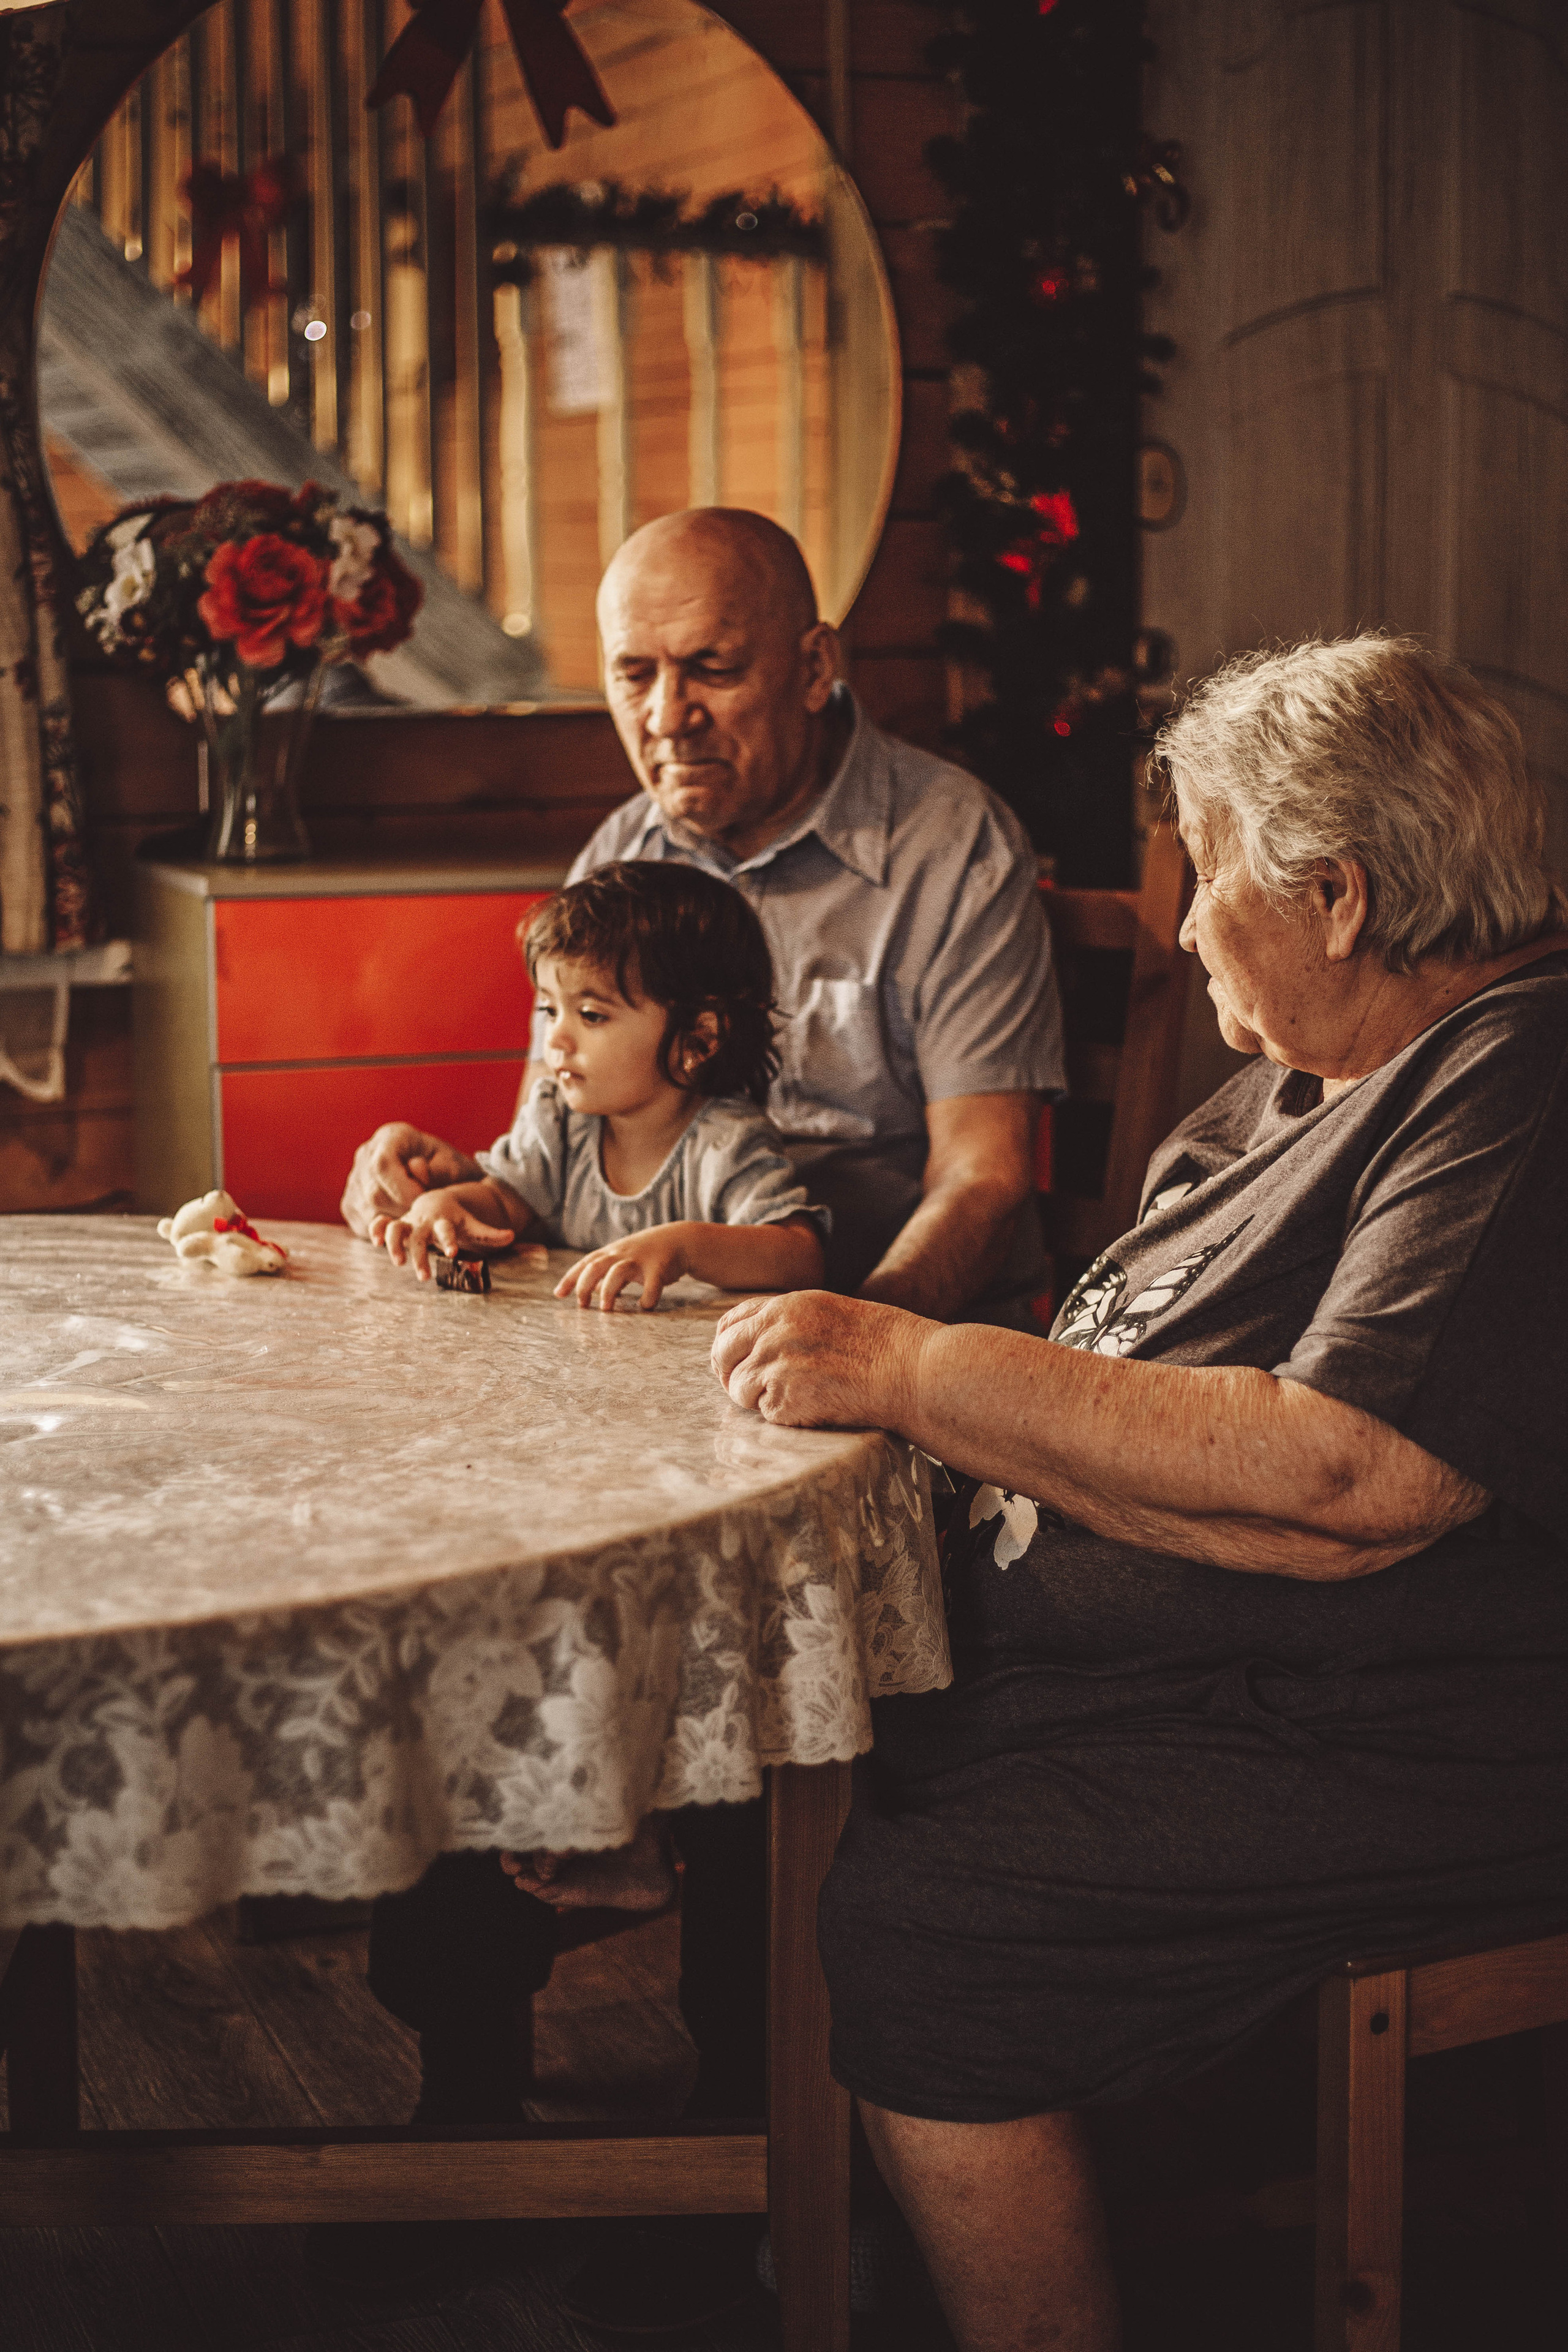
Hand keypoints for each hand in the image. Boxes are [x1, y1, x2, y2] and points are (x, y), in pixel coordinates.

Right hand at [339, 1122, 478, 1238]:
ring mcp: (355, 1178)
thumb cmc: (446, 1170)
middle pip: (374, 1191)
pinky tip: (403, 1223)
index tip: (423, 1202)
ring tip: (416, 1219)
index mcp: (392, 1136)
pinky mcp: (351, 1201)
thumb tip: (416, 1168)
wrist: (435, 1175)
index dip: (402, 1189)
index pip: (383, 1164)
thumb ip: (439, 1170)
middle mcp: (366, 1154)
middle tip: (423, 1216)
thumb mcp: (453, 1166)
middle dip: (402, 1210)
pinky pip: (364, 1221)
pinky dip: (385, 1229)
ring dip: (395, 1222)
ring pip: (368, 1210)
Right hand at [373, 1186, 526, 1281]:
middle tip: (423, 1277)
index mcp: (444, 1221)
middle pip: (419, 1238)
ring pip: (397, 1230)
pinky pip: (382, 1224)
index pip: (446, 1231)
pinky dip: (376, 1229)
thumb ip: (489, 1233)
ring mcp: (409, 1223)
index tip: (453, 1252)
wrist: (437, 1200)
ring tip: (397, 1263)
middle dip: (419, 1256)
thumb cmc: (456, 1218)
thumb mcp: (472, 1225)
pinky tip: (373, 1241)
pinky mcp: (397, 1225)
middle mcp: (424, 1222)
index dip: (449, 1240)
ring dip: (395, 1245)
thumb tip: (511, 1236)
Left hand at [555, 1222, 692, 1311]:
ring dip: (609, 1290)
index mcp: (611, 1253)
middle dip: (584, 1285)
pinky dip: (647, 1298)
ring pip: (618, 1272)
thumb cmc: (645, 1253)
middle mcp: (621, 1254)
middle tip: (582, 1305)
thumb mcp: (622, 1258)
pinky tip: (644, 1306)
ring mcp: (640, 1260)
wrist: (678, 1240)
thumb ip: (605, 1273)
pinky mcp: (659, 1268)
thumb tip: (589, 1291)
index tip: (558, 1295)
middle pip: (595, 1265)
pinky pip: (652, 1285)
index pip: (585, 1263)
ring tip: (606, 1309)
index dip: (570, 1278)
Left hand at [710, 1289, 926, 1428]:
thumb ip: (788, 1321)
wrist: (910, 1369)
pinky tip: (813, 1408)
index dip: (727, 1346)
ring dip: (759, 1399)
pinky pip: (764, 1413)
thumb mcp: (828, 1311)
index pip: (729, 1323)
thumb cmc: (882, 1343)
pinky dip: (783, 1416)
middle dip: (730, 1375)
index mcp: (784, 1306)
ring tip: (798, 1398)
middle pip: (721, 1356)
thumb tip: (756, 1342)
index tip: (735, 1362)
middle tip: (750, 1391)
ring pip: (738, 1389)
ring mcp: (775, 1364)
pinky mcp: (783, 1398)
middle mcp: (772, 1331)